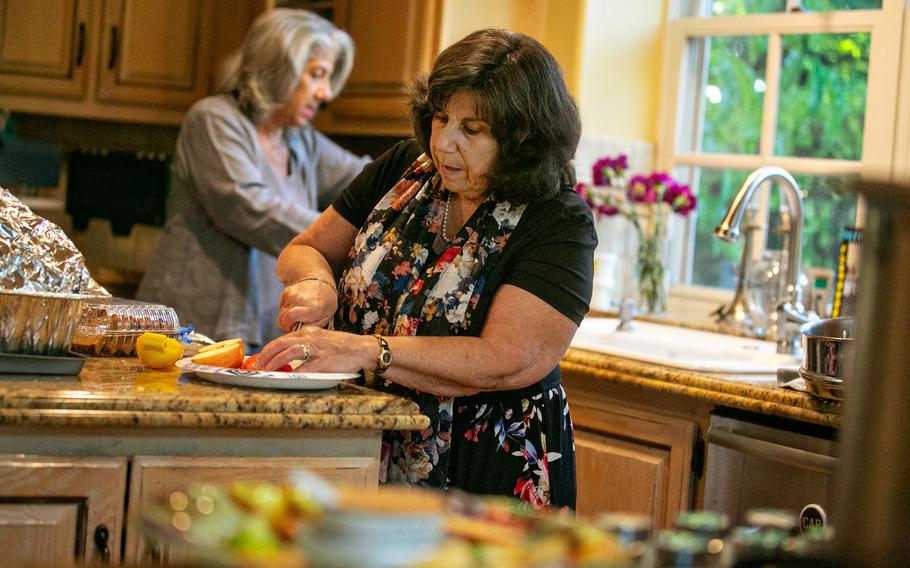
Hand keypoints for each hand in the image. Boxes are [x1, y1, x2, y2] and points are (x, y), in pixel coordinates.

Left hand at [257, 326, 373, 372]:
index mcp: (308, 331)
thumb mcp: (322, 338)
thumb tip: (290, 354)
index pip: (283, 339)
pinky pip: (303, 368)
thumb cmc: (343, 346)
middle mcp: (310, 337)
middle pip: (281, 343)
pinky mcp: (323, 361)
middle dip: (266, 354)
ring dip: (274, 362)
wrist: (362, 348)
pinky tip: (285, 378)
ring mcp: (316, 349)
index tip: (261, 357)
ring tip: (266, 370)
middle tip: (258, 364)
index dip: (269, 349)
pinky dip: (292, 373)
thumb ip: (307, 343)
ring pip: (288, 352)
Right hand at [276, 279, 337, 330]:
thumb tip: (297, 331)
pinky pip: (281, 306)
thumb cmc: (326, 302)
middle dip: (286, 324)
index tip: (293, 328)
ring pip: (281, 313)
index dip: (288, 326)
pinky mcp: (287, 291)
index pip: (290, 318)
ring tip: (299, 313)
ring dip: (287, 316)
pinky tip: (296, 306)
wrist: (322, 283)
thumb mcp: (325, 318)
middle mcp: (299, 299)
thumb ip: (311, 326)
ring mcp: (292, 294)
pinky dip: (287, 308)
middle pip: (282, 318)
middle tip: (296, 323)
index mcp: (311, 308)